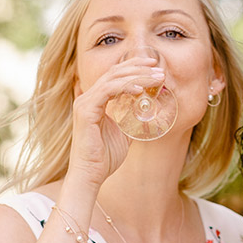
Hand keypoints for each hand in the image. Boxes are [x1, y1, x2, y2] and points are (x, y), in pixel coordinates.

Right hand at [66, 56, 164, 187]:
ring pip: (113, 78)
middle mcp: (87, 98)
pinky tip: (141, 90)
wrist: (91, 175)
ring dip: (137, 75)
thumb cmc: (105, 157)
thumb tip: (148, 109)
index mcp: (95, 101)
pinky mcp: (85, 111)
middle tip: (158, 67)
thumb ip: (131, 118)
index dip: (133, 67)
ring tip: (156, 77)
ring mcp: (84, 103)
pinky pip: (107, 91)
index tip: (153, 67)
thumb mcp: (124, 132)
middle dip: (138, 67)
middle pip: (114, 72)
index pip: (114, 75)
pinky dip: (125, 87)